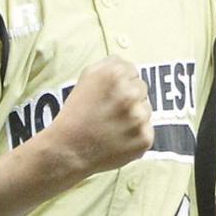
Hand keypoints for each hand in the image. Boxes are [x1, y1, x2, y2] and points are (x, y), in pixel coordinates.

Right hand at [49, 58, 153, 176]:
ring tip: (113, 125)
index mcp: (114, 74)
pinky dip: (135, 135)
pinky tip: (118, 138)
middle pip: (141, 89)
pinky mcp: (145, 138)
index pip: (132, 70)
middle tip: (110, 111)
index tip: (109, 94)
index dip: (120, 83)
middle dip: (129, 98)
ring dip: (134, 116)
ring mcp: (139, 117)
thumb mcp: (86, 78)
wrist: (68, 150)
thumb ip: (110, 65)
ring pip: (146, 110)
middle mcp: (130, 93)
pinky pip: (147, 130)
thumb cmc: (75, 114)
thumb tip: (128, 67)